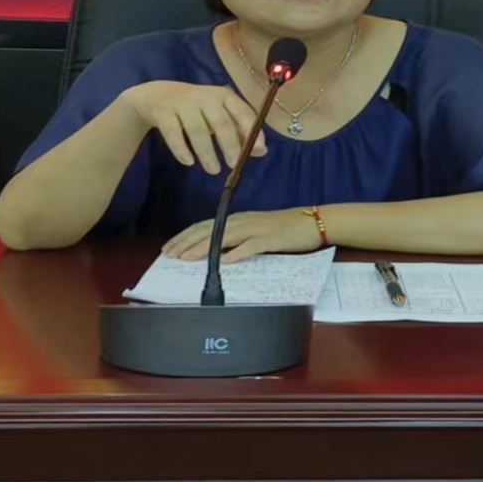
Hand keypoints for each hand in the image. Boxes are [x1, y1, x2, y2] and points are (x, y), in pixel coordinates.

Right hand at [121, 81, 265, 174]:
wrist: (157, 95)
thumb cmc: (197, 109)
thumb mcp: (219, 115)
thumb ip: (240, 131)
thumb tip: (261, 151)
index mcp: (224, 96)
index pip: (242, 112)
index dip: (251, 131)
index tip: (258, 150)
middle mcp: (205, 97)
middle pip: (221, 122)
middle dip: (230, 145)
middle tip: (234, 166)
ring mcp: (183, 103)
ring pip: (197, 130)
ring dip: (207, 152)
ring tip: (213, 170)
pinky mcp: (164, 112)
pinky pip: (173, 133)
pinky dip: (181, 149)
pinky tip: (188, 162)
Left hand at [162, 208, 323, 263]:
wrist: (313, 222)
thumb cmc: (286, 228)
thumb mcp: (257, 232)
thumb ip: (239, 239)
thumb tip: (218, 252)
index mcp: (239, 219)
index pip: (206, 226)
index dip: (186, 236)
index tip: (170, 247)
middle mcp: (243, 221)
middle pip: (209, 230)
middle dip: (187, 242)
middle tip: (169, 255)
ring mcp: (256, 229)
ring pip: (224, 236)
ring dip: (203, 248)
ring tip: (186, 258)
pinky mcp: (270, 238)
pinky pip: (250, 246)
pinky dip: (235, 253)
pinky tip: (222, 262)